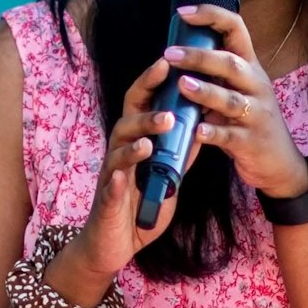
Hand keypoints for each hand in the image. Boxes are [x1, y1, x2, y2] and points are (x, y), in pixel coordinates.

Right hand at [65, 53, 192, 285]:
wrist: (112, 244)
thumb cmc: (137, 208)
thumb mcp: (166, 178)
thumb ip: (179, 154)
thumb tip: (200, 126)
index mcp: (133, 145)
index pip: (139, 106)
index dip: (151, 83)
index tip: (167, 62)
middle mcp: (118, 154)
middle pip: (127, 120)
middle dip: (145, 105)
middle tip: (167, 90)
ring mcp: (111, 176)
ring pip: (119, 148)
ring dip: (138, 138)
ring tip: (158, 132)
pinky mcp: (107, 200)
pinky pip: (112, 185)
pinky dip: (120, 177)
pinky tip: (129, 173)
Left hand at [167, 3, 307, 199]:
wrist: (279, 162)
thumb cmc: (249, 119)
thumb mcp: (237, 89)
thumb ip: (214, 72)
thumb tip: (177, 48)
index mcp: (249, 68)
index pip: (236, 30)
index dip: (212, 16)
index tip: (183, 12)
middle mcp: (256, 86)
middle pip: (231, 64)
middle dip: (200, 57)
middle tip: (170, 54)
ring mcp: (256, 114)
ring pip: (231, 100)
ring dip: (206, 92)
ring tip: (182, 85)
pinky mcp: (251, 141)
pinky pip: (230, 135)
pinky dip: (212, 132)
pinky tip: (196, 130)